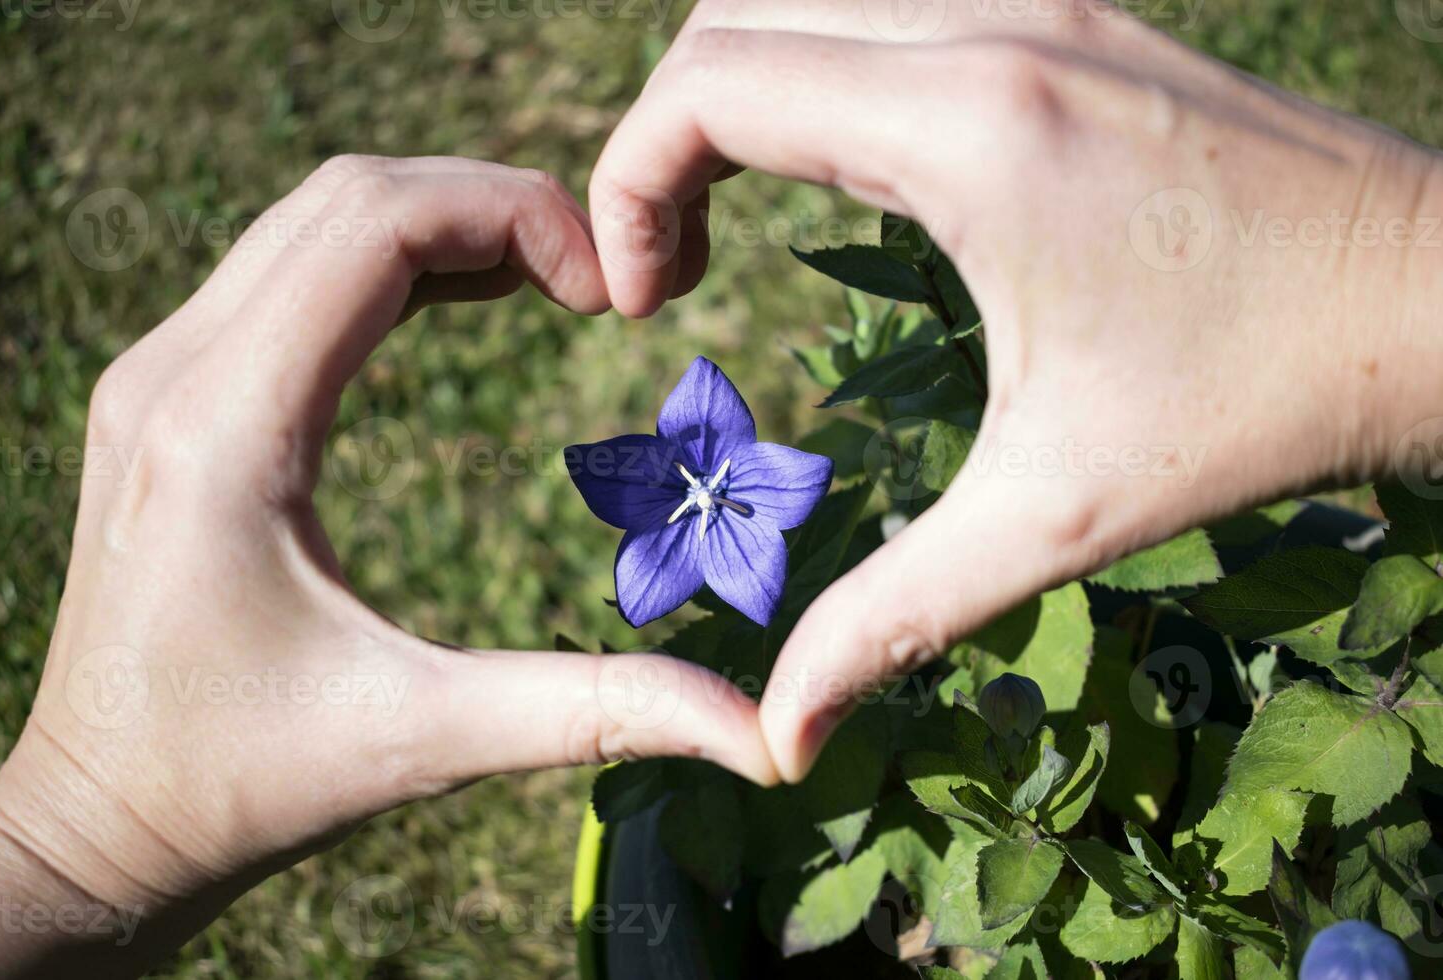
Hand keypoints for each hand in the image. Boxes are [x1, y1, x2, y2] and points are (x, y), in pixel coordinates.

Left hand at [0, 156, 776, 977]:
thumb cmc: (245, 784)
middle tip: (597, 276)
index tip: (605, 290)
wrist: (97, 821)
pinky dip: (388, 258)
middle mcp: (172, 375)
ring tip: (553, 276)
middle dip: (488, 204)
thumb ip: (597, 712)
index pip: (370, 226)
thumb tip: (763, 737)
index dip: (509, 215)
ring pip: (310, 220)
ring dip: (440, 222)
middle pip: (344, 195)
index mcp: (226, 431)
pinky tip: (466, 293)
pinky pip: (284, 270)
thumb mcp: (428, 739)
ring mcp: (157, 376)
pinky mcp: (167, 395)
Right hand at [588, 0, 1442, 779]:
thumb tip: (777, 737)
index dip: (626, 185)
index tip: (643, 306)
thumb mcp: (1052, 515)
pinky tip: (843, 180)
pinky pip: (888, 10)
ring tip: (730, 223)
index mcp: (970, 126)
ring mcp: (1038, 4)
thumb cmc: (1255, 401)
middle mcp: (994, 26)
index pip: (710, 85)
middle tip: (672, 275)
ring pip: (806, 0)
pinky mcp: (1071, 18)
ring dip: (737, 97)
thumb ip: (888, 616)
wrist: (1434, 302)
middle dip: (662, 140)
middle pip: (732, 20)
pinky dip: (818, 76)